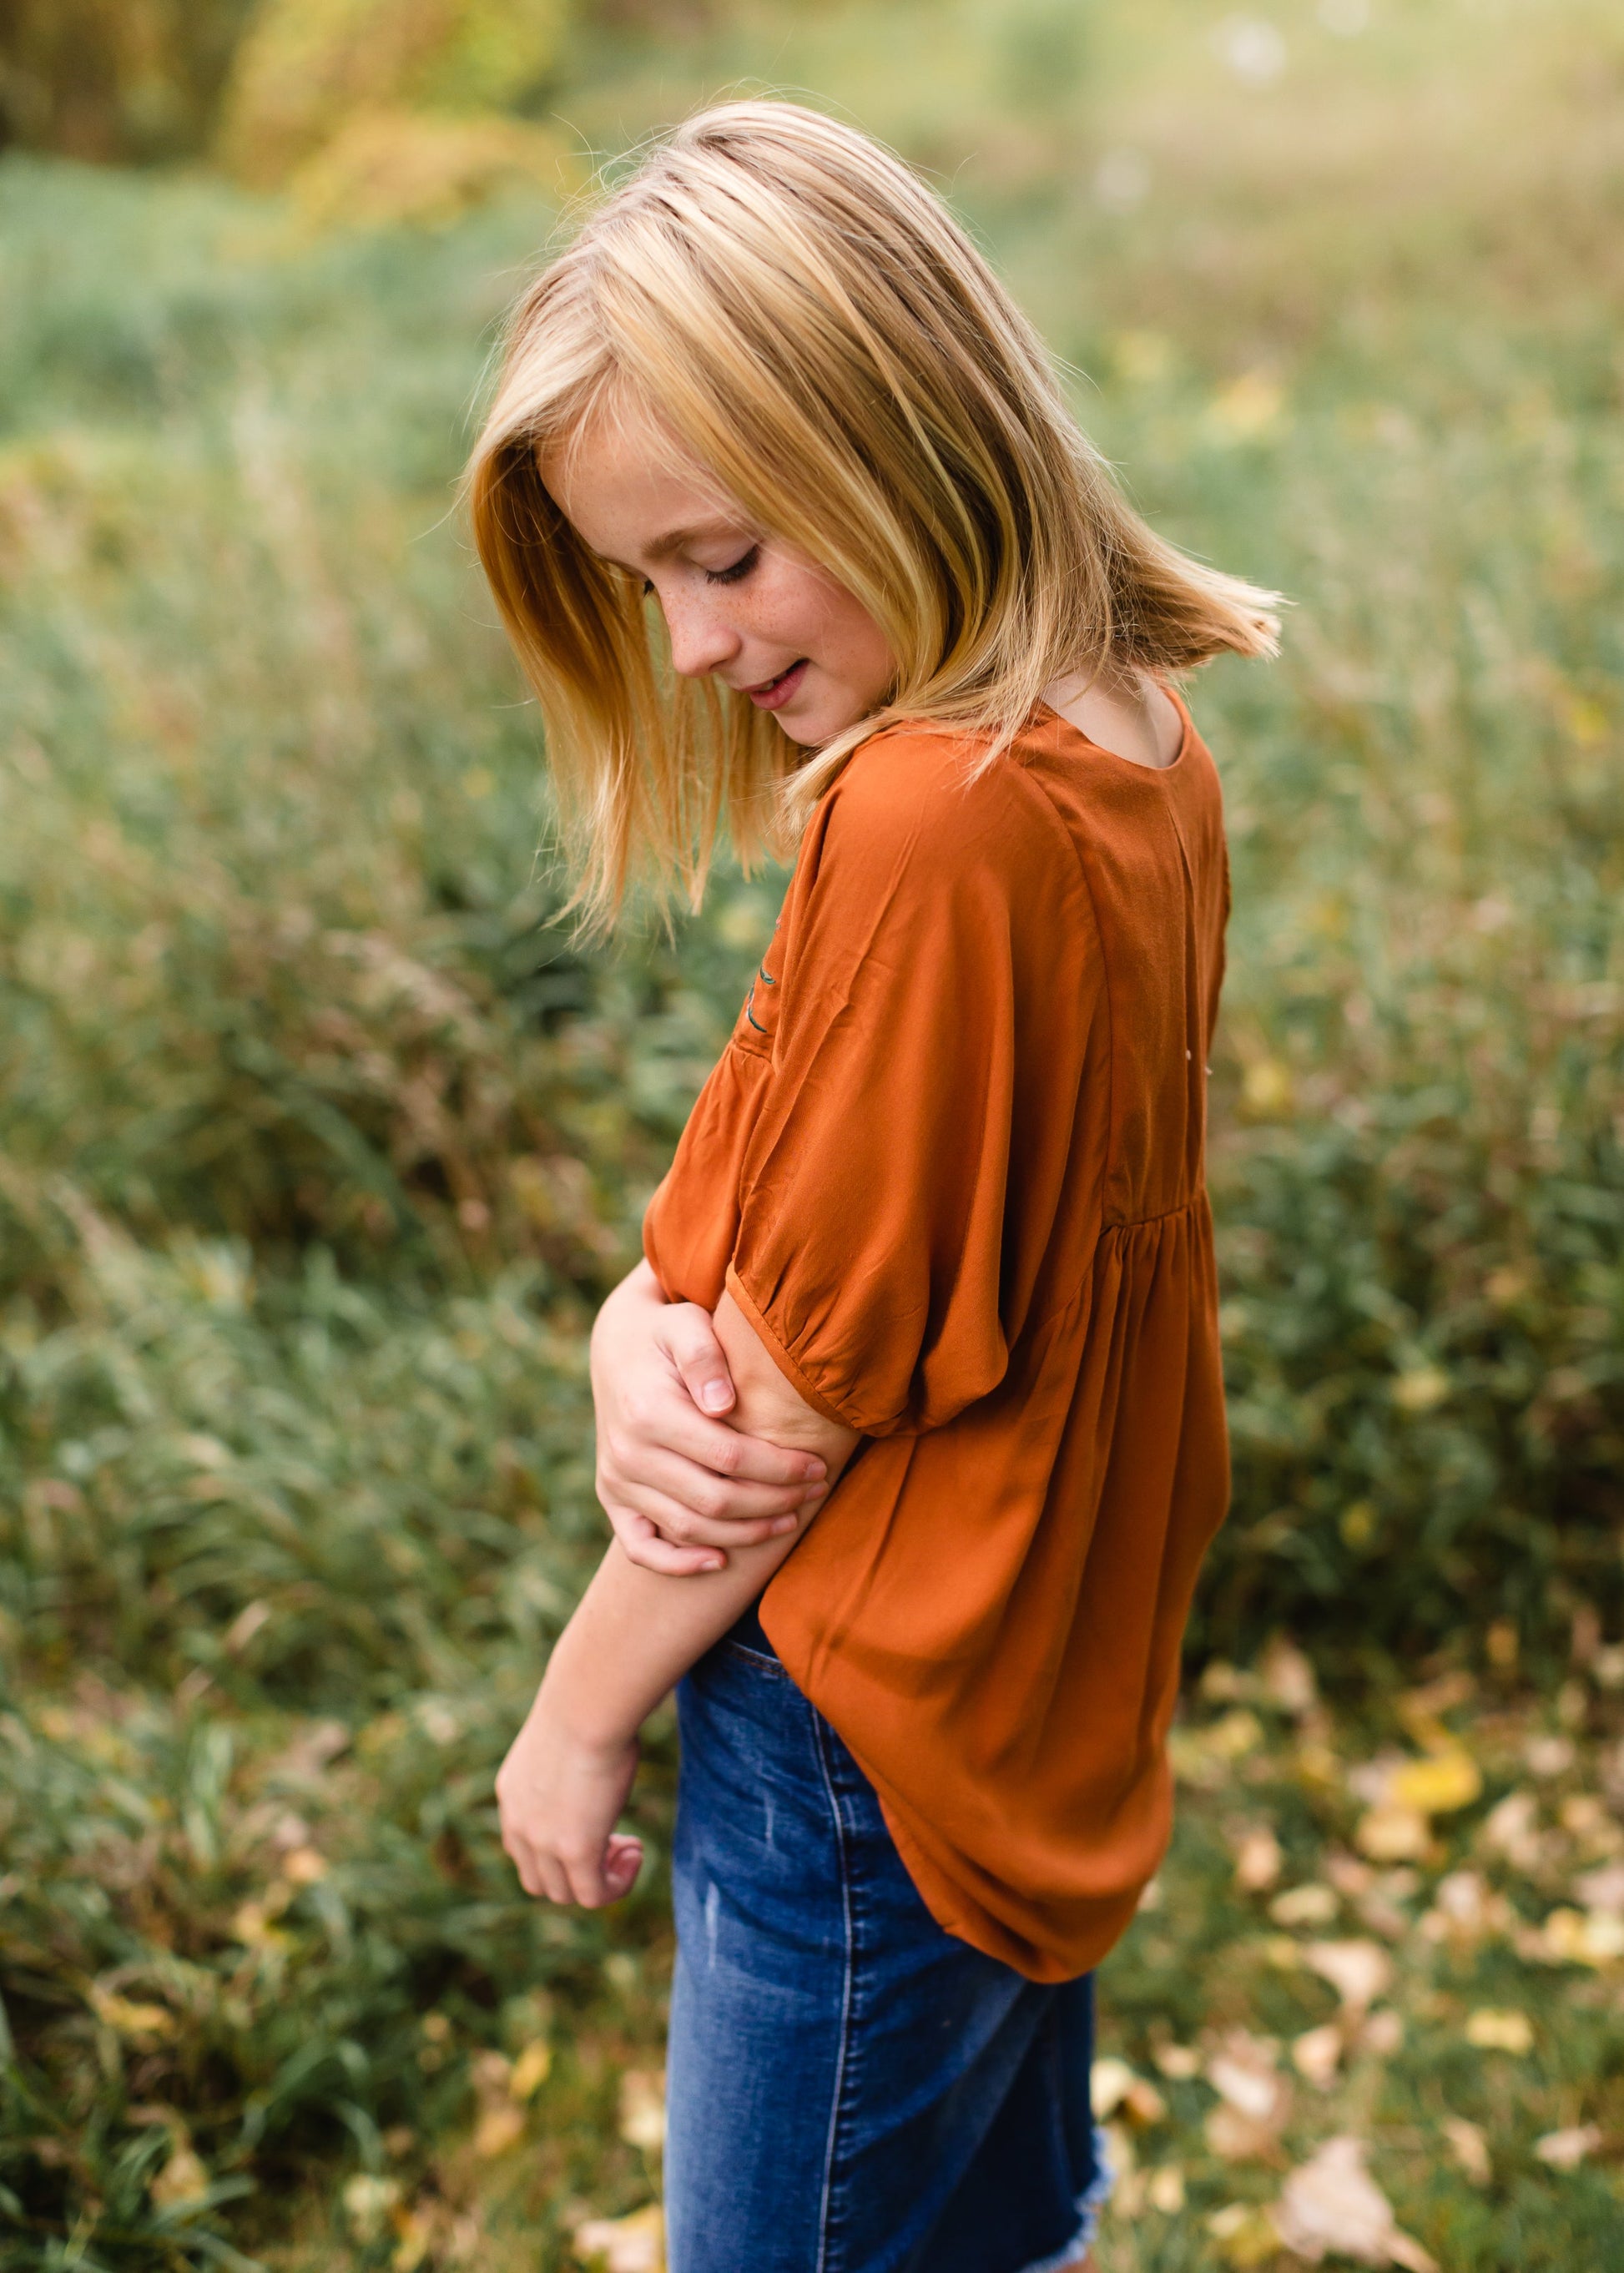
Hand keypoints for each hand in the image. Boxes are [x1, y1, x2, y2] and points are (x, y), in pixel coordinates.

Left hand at [496, 1688, 642, 1906]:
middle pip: (539, 1880)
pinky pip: (593, 1895)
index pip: (522, 1847)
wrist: (587, 1703)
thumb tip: (598, 1735)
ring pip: (564, 1894)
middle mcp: (518, 1822)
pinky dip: (616, 1885)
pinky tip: (635, 1854)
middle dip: (577, 1871)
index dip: (558, 1849)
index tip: (595, 1823)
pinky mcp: (575, 1850)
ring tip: (630, 1848)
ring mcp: (543, 1841)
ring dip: (599, 1878)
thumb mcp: (567, 1735)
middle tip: (615, 1841)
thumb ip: (571, 1755)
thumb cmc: (587, 1703)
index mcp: (511, 1793)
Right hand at [591, 1262, 827, 1575]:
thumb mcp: (687, 1325)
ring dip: (746, 1533)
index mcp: (649, 1412)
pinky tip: (721, 1561)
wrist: (618, 1345)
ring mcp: (616, 1480)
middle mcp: (627, 1453)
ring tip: (790, 1518)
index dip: (781, 1469)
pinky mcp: (612, 1497)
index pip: (730, 1457)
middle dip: (774, 1502)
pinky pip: (642, 1548)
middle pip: (715, 1500)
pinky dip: (680, 1564)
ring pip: (689, 1528)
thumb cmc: (668, 1333)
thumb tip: (722, 1406)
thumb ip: (705, 1357)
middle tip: (815, 1492)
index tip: (818, 1466)